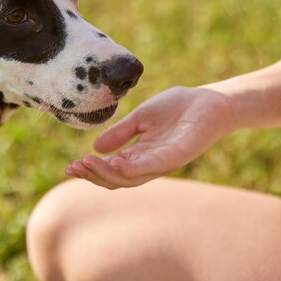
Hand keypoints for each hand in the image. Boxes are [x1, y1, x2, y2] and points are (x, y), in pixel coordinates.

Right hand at [66, 86, 236, 188]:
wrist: (210, 100)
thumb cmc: (178, 107)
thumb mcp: (141, 117)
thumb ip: (121, 132)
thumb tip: (95, 147)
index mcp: (140, 155)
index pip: (111, 170)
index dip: (90, 170)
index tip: (69, 167)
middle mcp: (150, 164)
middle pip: (117, 180)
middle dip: (93, 175)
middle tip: (73, 168)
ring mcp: (163, 162)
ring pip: (130, 178)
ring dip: (106, 174)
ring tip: (86, 164)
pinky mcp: (177, 156)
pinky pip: (151, 167)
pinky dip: (131, 168)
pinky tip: (115, 162)